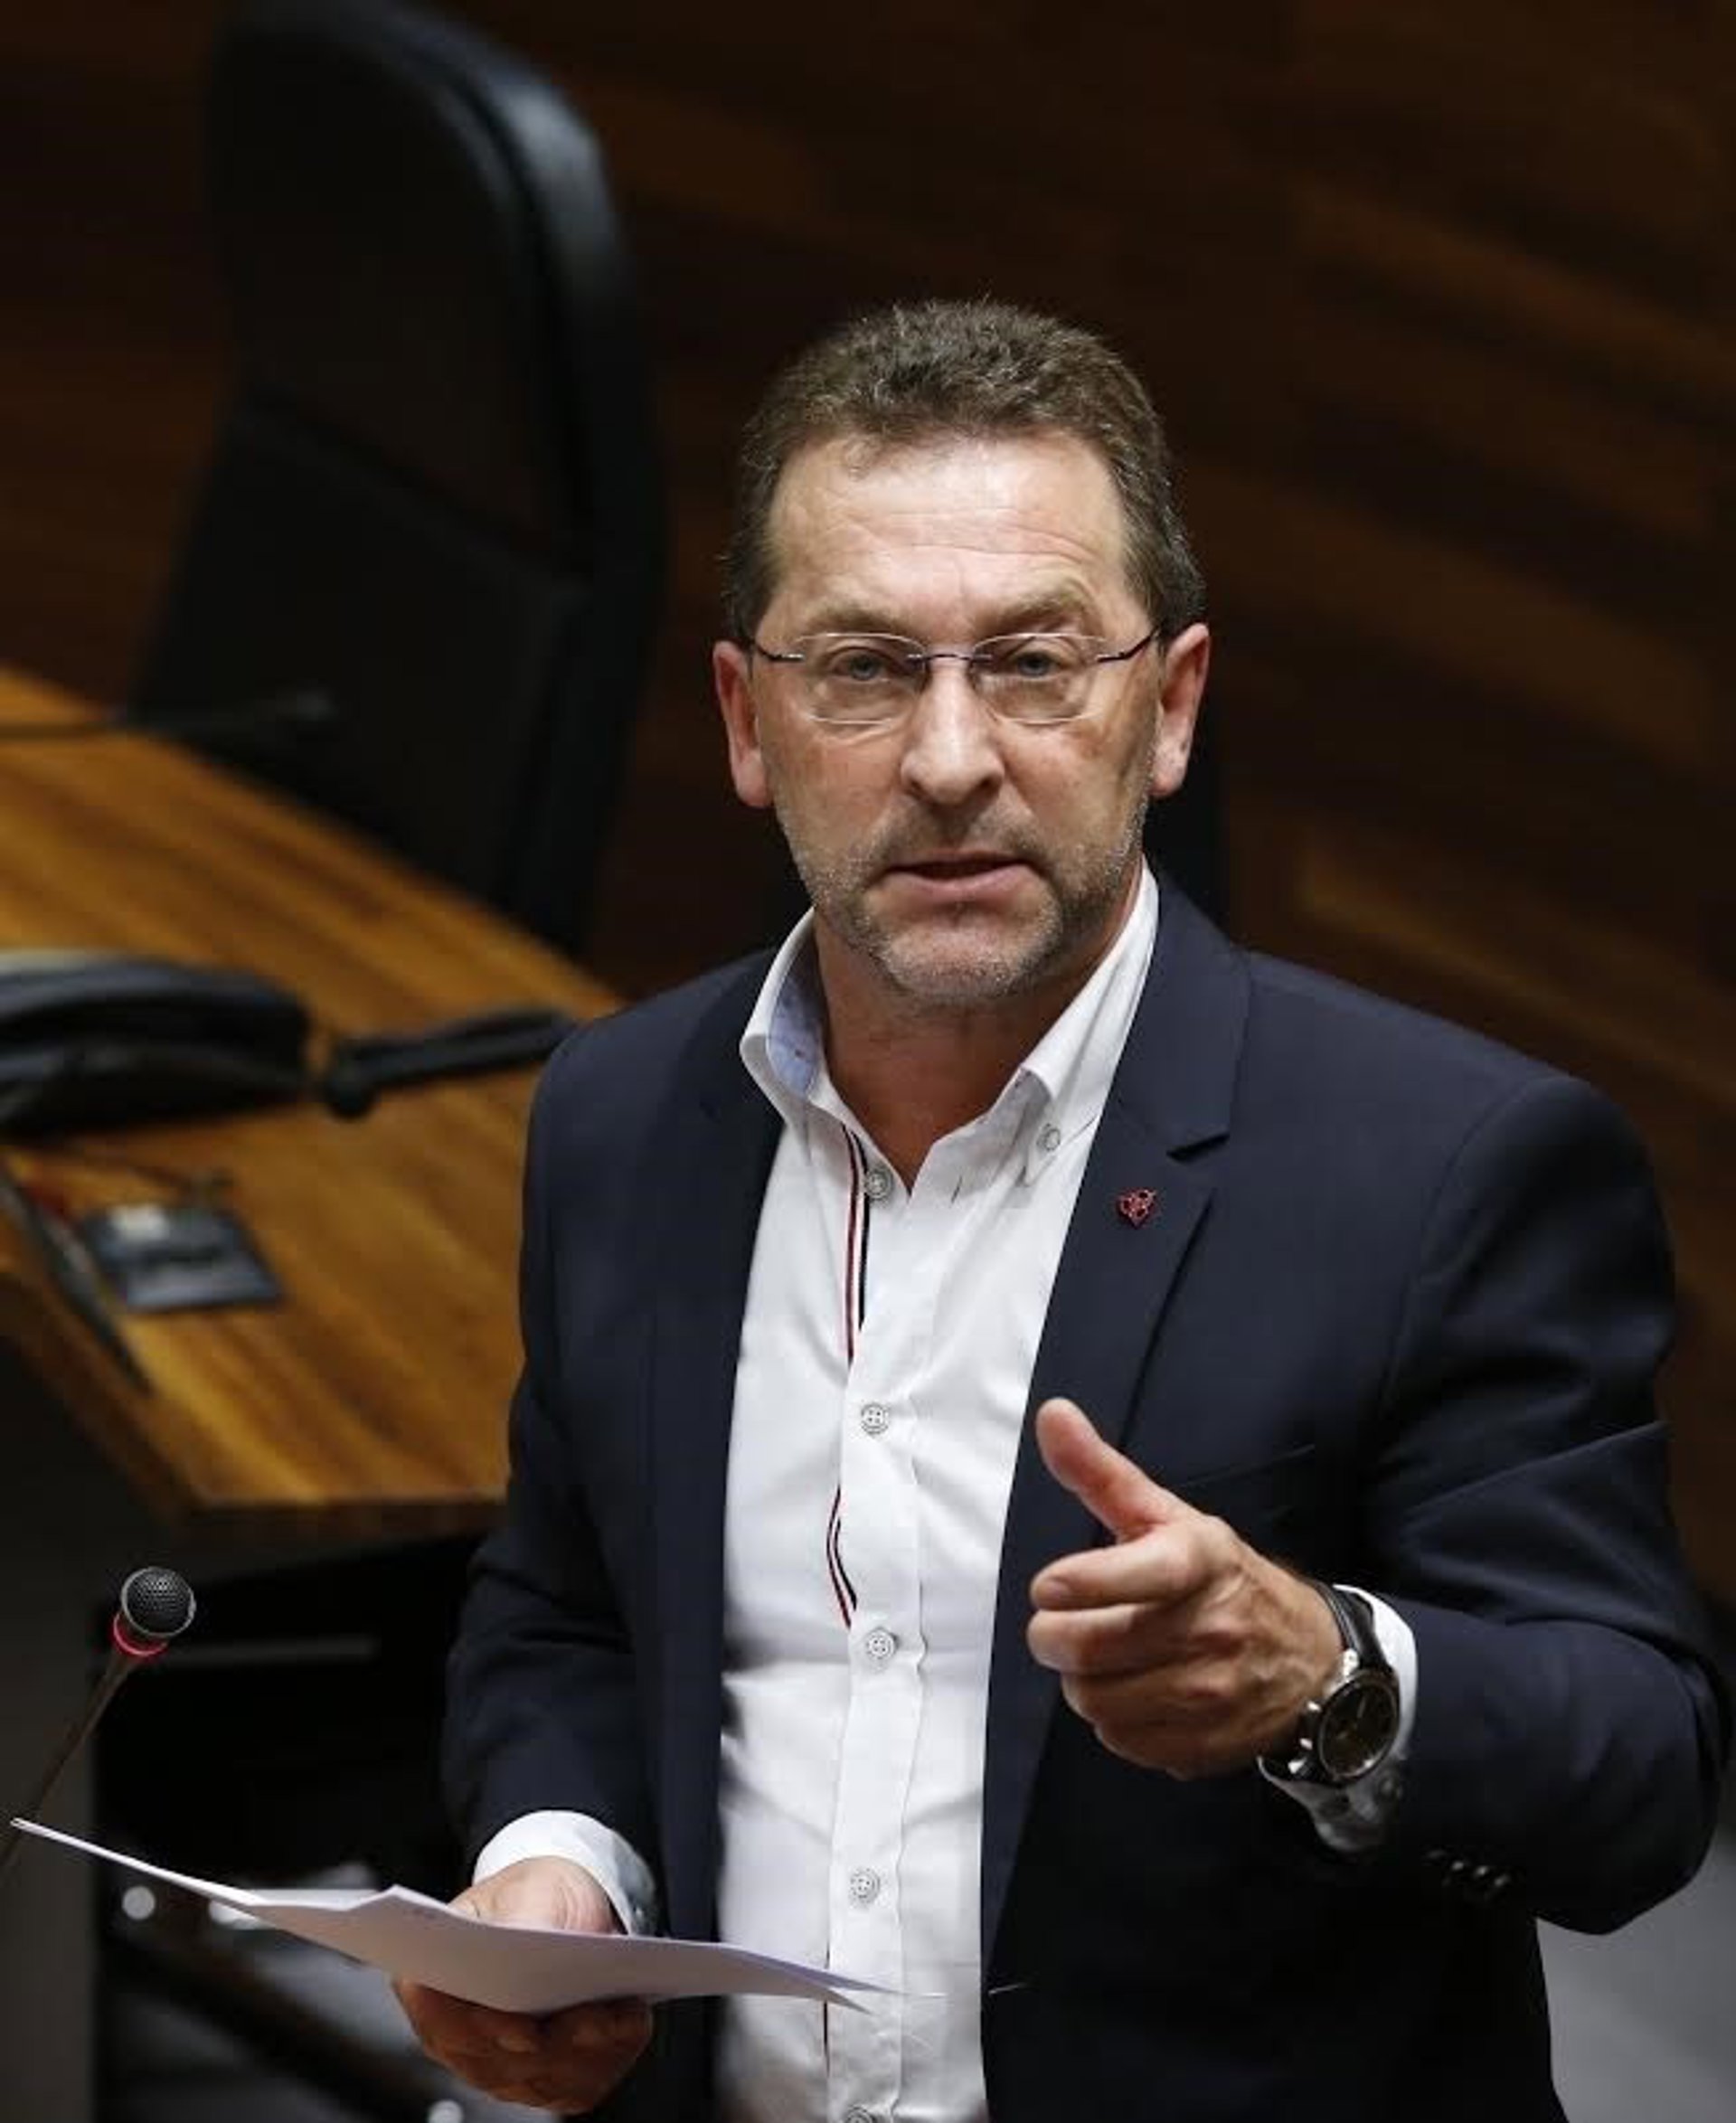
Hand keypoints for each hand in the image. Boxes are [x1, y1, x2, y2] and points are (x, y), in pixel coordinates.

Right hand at [393, 1857, 652, 2112]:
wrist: (566, 1911)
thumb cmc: (535, 1897)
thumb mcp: (529, 1887)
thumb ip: (521, 1915)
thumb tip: (525, 1937)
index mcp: (434, 1983)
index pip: (439, 2018)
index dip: (474, 2029)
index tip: (519, 2028)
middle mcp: (460, 2038)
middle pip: (495, 2062)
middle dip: (547, 2046)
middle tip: (586, 2022)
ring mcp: (502, 2068)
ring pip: (541, 2079)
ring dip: (583, 2053)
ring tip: (616, 2019)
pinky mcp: (548, 2081)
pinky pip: (576, 2084)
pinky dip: (607, 2058)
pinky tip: (627, 2024)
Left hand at [1026, 1398, 1340, 1776]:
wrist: (1312, 1659)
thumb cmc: (1220, 1578)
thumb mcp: (1170, 1519)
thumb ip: (1101, 1472)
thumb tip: (1051, 1414)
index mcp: (1201, 1561)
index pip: (1139, 1574)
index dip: (1083, 1583)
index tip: (1048, 1586)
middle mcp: (1213, 1628)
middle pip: (1091, 1648)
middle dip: (1054, 1636)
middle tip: (1056, 1624)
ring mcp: (1213, 1694)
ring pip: (1097, 1700)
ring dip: (1082, 1681)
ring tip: (1100, 1658)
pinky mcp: (1207, 1746)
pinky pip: (1122, 1740)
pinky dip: (1113, 1719)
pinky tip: (1132, 1691)